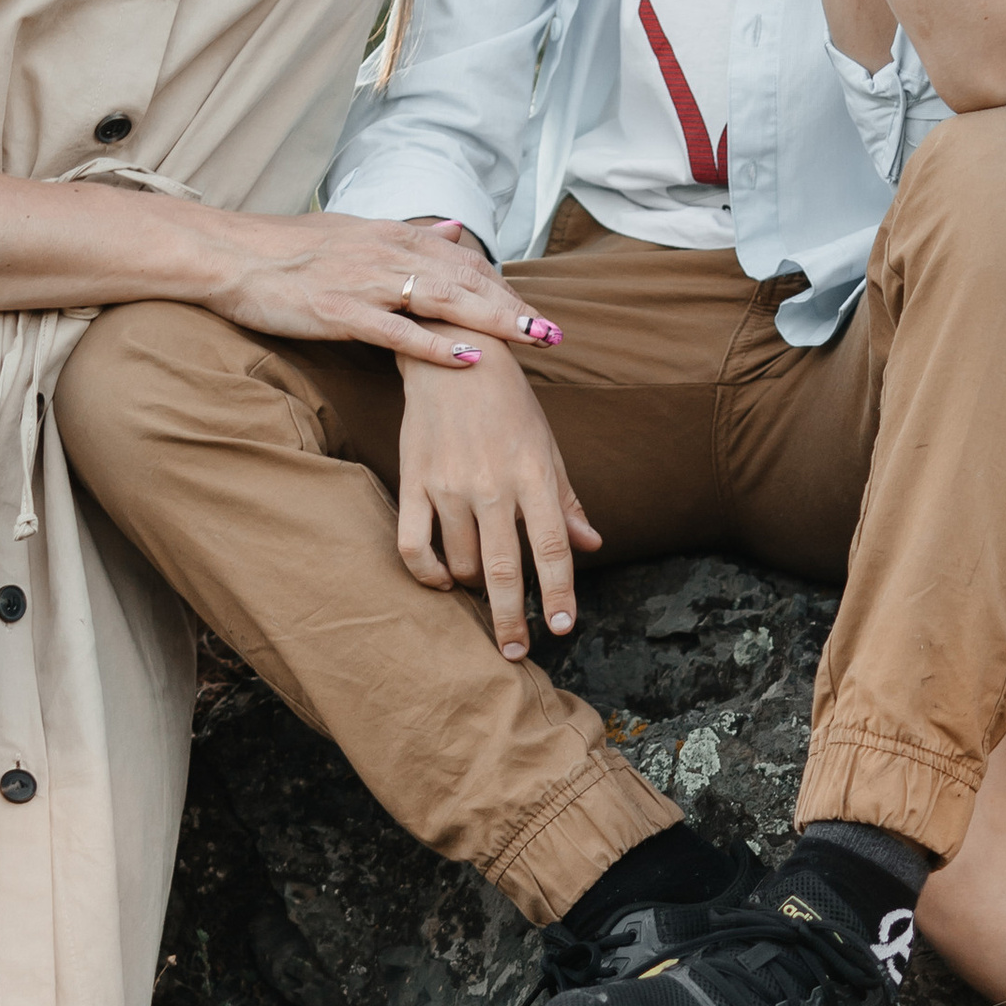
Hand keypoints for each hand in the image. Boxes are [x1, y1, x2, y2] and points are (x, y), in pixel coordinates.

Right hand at [206, 211, 558, 366]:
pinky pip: (398, 331)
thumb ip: (408, 234)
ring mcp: (365, 283)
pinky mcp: (341, 312)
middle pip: (466, 280)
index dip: (503, 287)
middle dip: (514, 307)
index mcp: (391, 236)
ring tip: (534, 340)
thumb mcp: (354, 229)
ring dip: (494, 321)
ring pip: (444, 301)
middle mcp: (386, 254)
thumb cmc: (286, 248)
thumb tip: (454, 229)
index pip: (463, 261)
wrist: (229, 254)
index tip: (535, 311)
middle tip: (555, 332)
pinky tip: (469, 357)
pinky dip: (436, 344)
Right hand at [396, 349, 601, 655]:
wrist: (453, 352)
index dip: (558, 594)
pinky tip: (441, 582)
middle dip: (511, 620)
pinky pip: (413, 544)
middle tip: (516, 652)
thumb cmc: (509, 403)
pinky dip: (426, 573)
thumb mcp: (547, 446)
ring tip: (481, 591)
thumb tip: (593, 544)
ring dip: (472, 588)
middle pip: (503, 570)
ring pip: (460, 562)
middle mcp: (492, 483)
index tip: (562, 628)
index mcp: (533, 475)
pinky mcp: (413, 480)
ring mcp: (448, 484)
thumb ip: (566, 499)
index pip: (551, 549)